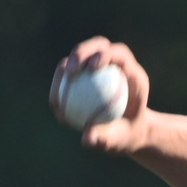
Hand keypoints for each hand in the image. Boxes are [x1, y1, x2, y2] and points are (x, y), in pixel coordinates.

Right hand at [55, 37, 152, 154]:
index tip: (92, 67)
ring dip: (66, 67)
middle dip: (82, 51)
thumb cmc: (128, 136)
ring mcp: (99, 67)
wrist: (127, 133)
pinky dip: (61, 84)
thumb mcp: (122, 140)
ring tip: (57, 88)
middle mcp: (116, 65)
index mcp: (132, 73)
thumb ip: (107, 138)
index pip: (119, 54)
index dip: (104, 55)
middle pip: (98, 46)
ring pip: (80, 57)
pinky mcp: (86, 75)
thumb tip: (87, 137)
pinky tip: (55, 102)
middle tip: (69, 69)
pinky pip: (70, 75)